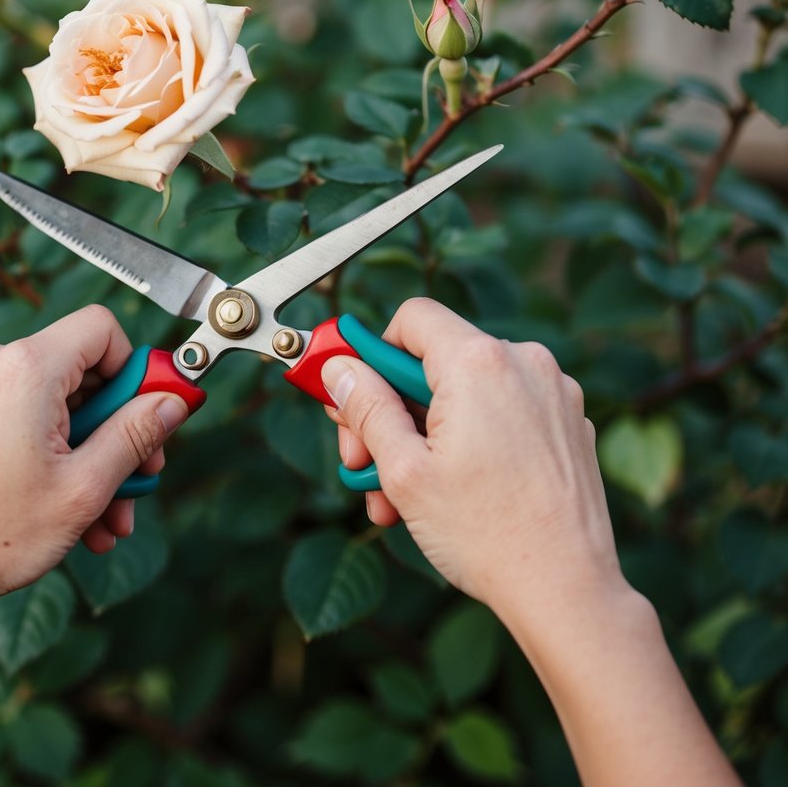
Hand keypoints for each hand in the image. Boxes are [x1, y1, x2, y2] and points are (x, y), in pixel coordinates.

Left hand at [0, 305, 189, 616]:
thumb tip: (172, 402)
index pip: (102, 330)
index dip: (134, 369)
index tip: (146, 415)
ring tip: (95, 519)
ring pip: (41, 404)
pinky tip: (47, 503)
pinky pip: (4, 415)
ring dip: (76, 455)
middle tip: (132, 485)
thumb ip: (135, 435)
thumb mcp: (85, 488)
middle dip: (110, 433)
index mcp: (25, 370)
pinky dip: (33, 450)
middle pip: (75, 375)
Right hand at [321, 298, 621, 616]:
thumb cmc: (485, 535)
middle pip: (435, 361)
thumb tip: (340, 368)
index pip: (412, 319)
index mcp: (479, 363)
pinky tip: (450, 494)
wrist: (565, 590)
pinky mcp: (569, 425)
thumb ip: (366, 408)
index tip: (350, 391)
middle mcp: (525, 363)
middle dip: (389, 411)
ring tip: (400, 498)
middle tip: (362, 463)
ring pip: (466, 395)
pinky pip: (503, 415)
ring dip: (424, 437)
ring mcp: (554, 394)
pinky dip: (470, 442)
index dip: (372, 351)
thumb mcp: (403, 470)